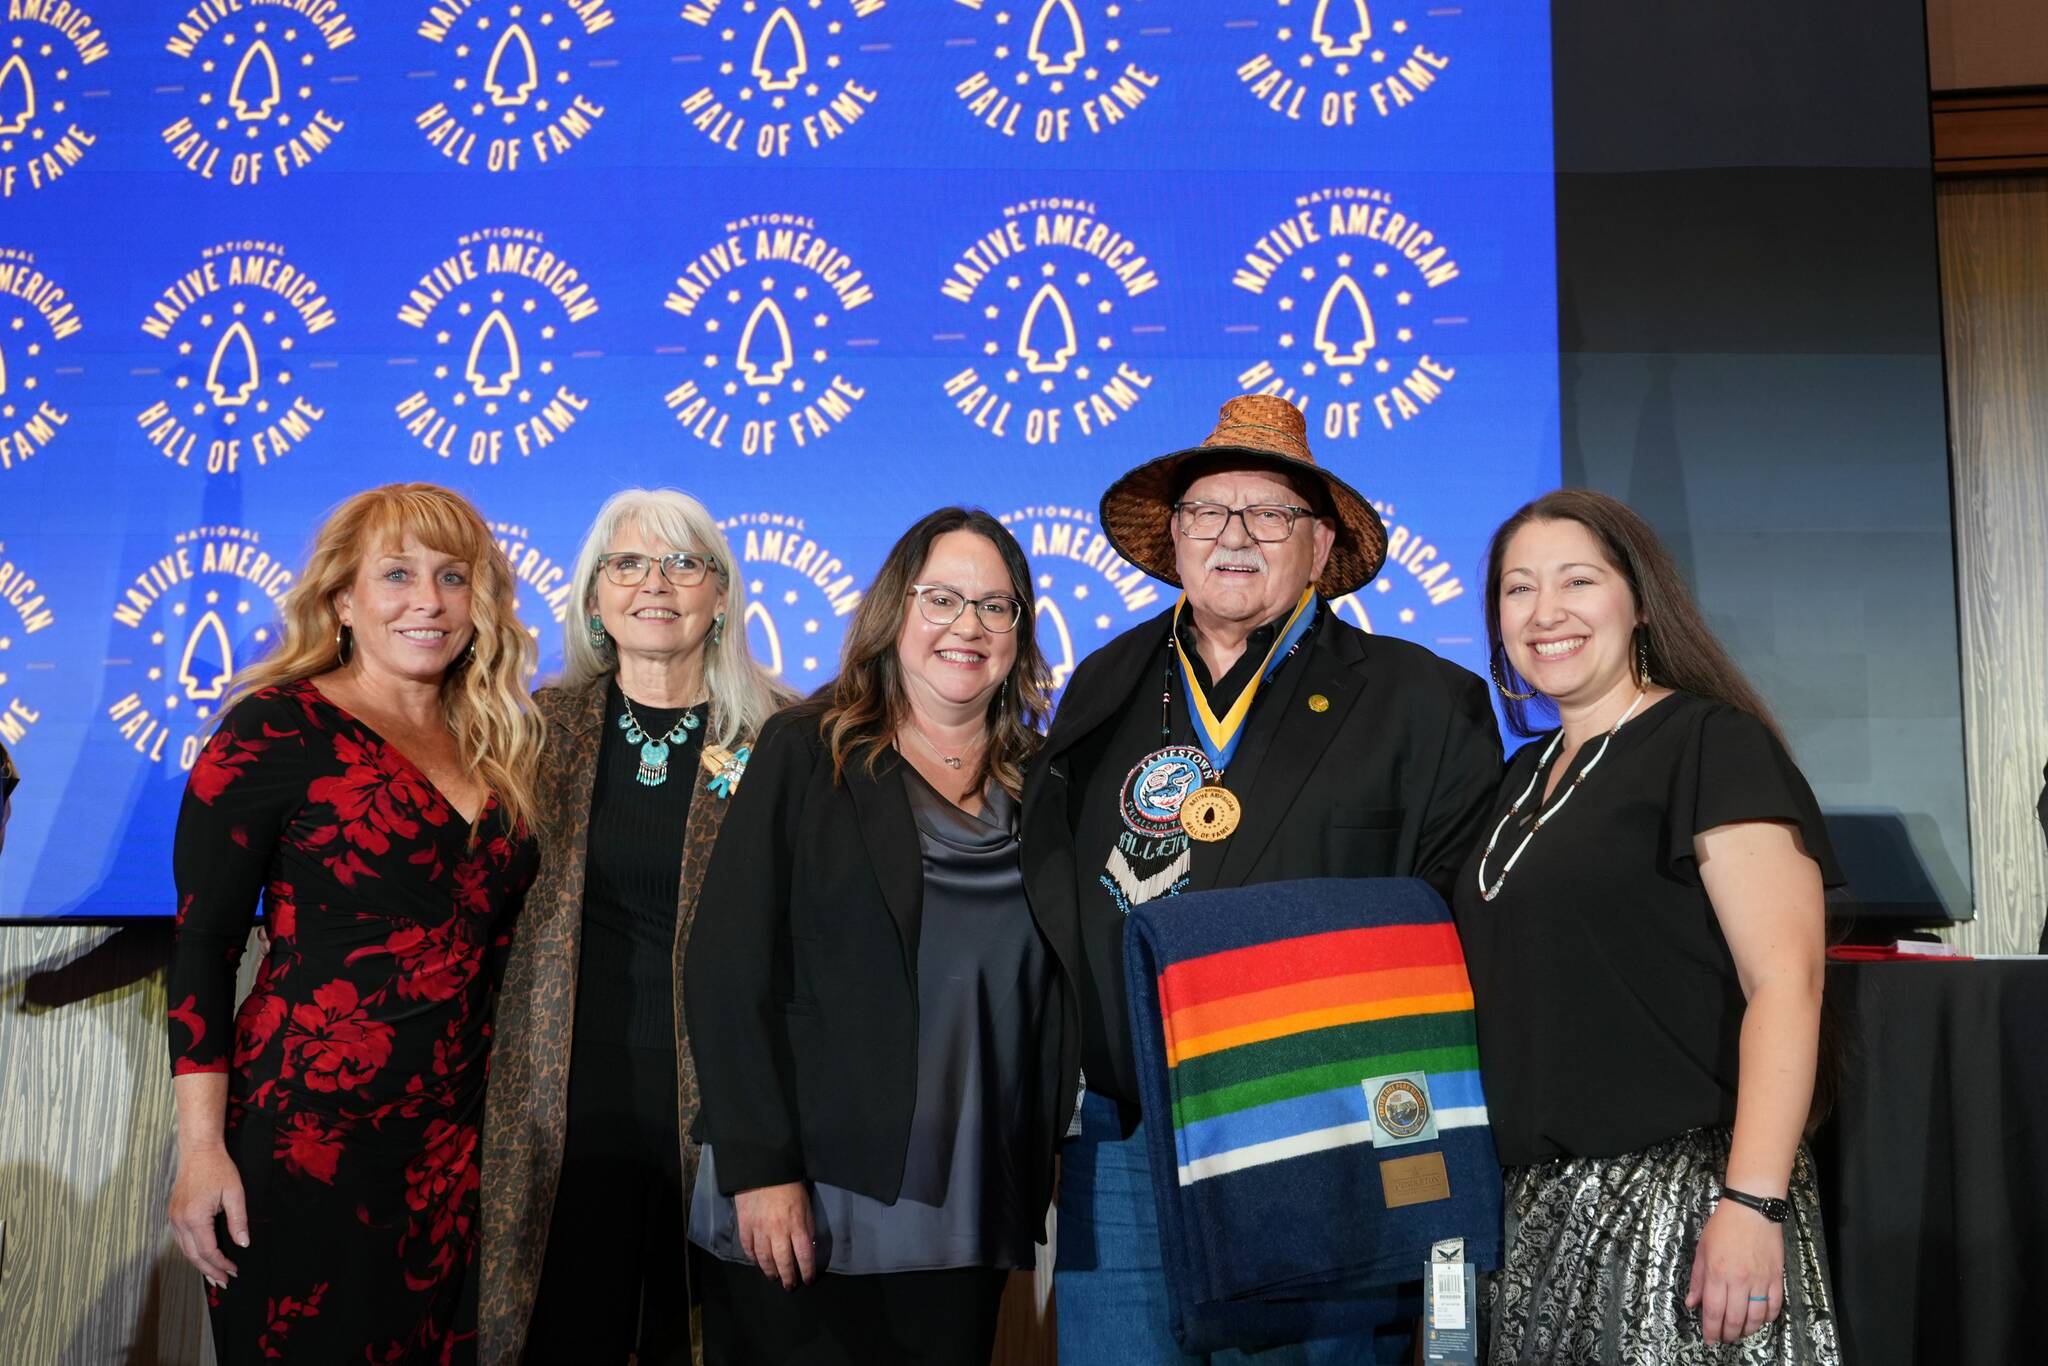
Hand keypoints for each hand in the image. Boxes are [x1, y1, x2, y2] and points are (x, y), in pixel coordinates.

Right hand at [168, 1146, 248, 1287]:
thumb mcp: (234, 1193)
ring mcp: (173, 1218)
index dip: (221, 1264)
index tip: (235, 1271)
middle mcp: (180, 1221)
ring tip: (214, 1276)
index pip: (208, 1250)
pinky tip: (202, 1257)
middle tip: (224, 1283)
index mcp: (195, 1218)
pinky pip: (181, 1241)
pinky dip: (192, 1252)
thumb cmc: (218, 1169)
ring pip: (185, 1250)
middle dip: (210, 1270)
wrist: (198, 1151)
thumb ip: (238, 1220)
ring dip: (200, 1264)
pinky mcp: (173, 1215)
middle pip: (194, 1255)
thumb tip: (243, 1244)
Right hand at [734, 1182, 814, 1288]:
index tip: (808, 1280)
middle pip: (784, 1262)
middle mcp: (778, 1232)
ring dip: (770, 1271)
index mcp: (797, 1225)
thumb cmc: (790, 1187)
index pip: (804, 1256)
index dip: (807, 1271)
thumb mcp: (806, 1206)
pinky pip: (748, 1248)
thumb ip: (807, 1228)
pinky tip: (757, 1262)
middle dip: (788, 1277)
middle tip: (789, 1286)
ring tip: (773, 1277)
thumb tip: (807, 1248)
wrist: (764, 1170)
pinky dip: (753, 1258)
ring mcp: (760, 1230)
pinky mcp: (745, 1226)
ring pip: (765, 1259)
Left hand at [1685, 1199, 1784, 1344]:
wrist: (1751, 1210)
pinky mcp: (1776, 1278)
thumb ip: (1698, 1279)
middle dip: (1728, 1334)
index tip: (1709, 1339)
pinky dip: (1767, 1318)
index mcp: (1717, 1273)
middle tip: (1724, 1338)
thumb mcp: (1702, 1250)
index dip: (1711, 1330)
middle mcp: (1739, 1281)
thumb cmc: (1723, 1227)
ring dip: (1748, 1330)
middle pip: (1735, 1319)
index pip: (1713, 1311)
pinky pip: (1774, 1306)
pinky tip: (1759, 1319)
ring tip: (1740, 1332)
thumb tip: (1692, 1303)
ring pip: (1756, 1318)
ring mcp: (1760, 1280)